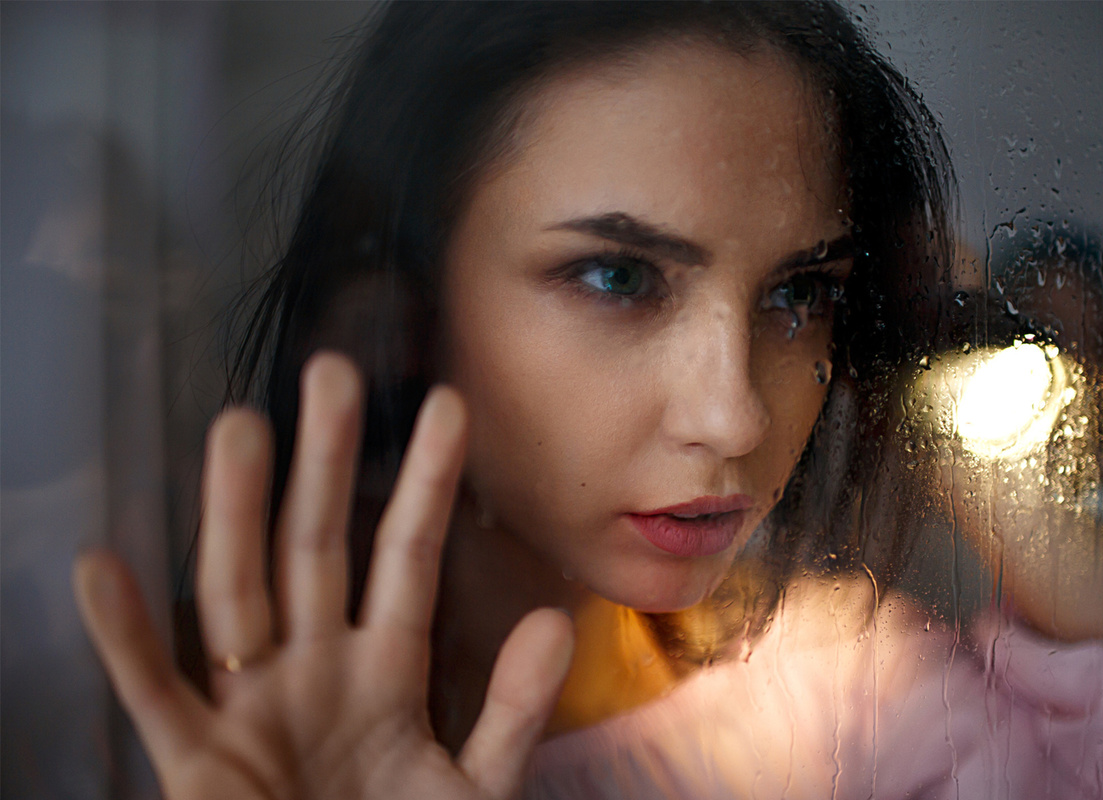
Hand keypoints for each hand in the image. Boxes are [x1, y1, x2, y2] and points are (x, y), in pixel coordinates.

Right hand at [74, 352, 573, 799]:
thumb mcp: (474, 784)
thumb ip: (511, 707)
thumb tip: (556, 619)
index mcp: (384, 670)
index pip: (407, 556)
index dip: (426, 483)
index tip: (449, 406)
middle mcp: (314, 668)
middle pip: (317, 547)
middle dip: (325, 463)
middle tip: (334, 370)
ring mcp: (251, 707)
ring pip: (238, 590)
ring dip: (234, 511)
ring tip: (240, 424)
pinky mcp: (195, 763)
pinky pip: (154, 691)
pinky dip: (124, 635)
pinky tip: (103, 564)